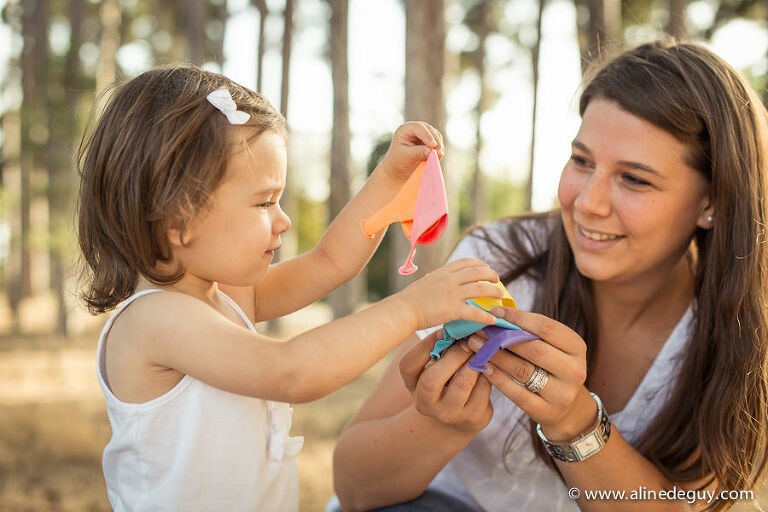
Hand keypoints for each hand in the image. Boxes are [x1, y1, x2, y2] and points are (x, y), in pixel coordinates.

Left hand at [379, 121, 444, 180]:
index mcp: (405, 129)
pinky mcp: (429, 140)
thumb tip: (431, 151)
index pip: (419, 128)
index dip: (427, 135)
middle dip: (435, 141)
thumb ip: (418, 153)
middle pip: (429, 130)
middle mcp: (414, 128)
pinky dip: (439, 148)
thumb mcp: (406, 157)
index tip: (433, 145)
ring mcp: (422, 133)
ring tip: (439, 156)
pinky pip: (438, 142)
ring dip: (439, 145)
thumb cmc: (398, 161)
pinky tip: (438, 156)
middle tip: (439, 153)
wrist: (398, 168)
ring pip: (436, 135)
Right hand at [396, 258, 501, 330]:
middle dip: (491, 275)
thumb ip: (434, 279)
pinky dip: (486, 317)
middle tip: (497, 281)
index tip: (486, 268)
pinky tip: (492, 320)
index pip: (466, 262)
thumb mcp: (424, 282)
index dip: (480, 264)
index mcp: (443, 272)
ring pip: (480, 288)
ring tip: (500, 296)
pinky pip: (475, 312)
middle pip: (478, 272)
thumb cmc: (409, 299)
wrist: (402, 310)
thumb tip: (432, 278)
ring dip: (493, 292)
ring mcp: (452, 294)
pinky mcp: (453, 310)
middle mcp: (450, 279)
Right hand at [399, 329, 493, 433]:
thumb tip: (459, 326)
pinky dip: (488, 372)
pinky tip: (490, 363)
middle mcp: (424, 403)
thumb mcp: (436, 364)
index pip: (408, 365)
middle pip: (432, 380)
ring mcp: (448, 414)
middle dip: (453, 356)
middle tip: (467, 342)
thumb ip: (441, 348)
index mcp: (412, 384)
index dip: (425, 345)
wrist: (460, 414)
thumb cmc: (447, 377)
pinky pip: (482, 391)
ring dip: (473, 362)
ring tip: (481, 349)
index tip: (443, 332)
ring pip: (461, 385)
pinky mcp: (472, 417)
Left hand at [469, 307, 595, 441]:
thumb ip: (532, 332)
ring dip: (495, 355)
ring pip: (522, 370)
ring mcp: (562, 393)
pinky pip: (516, 393)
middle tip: (480, 329)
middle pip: (534, 349)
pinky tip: (483, 366)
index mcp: (577, 347)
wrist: (566, 408)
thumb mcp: (553, 348)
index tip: (495, 312)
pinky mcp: (546, 411)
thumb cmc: (552, 367)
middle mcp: (574, 370)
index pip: (547, 327)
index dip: (519, 317)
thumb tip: (497, 314)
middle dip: (503, 337)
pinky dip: (497, 378)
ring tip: (475, 344)